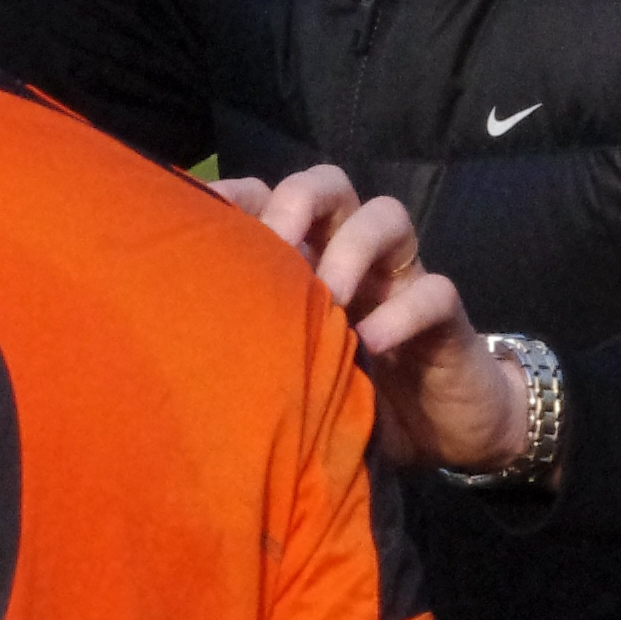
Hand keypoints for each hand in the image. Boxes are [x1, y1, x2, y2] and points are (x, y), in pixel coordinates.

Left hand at [216, 167, 532, 473]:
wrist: (439, 434)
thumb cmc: (347, 393)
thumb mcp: (287, 363)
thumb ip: (249, 337)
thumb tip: (174, 334)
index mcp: (307, 257)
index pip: (270, 198)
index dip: (236, 196)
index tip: (198, 216)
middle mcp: (352, 254)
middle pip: (329, 185)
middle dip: (297, 201)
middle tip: (274, 246)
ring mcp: (401, 279)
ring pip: (386, 216)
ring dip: (352, 247)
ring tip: (330, 296)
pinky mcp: (446, 317)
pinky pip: (433, 293)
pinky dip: (401, 313)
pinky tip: (371, 342)